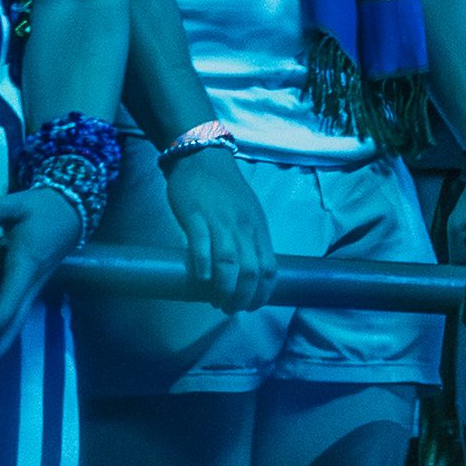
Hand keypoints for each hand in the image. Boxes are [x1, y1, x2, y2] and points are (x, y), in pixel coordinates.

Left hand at [0, 183, 91, 353]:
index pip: (8, 302)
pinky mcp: (30, 290)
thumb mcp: (20, 201)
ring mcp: (33, 290)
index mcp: (25, 266)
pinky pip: (14, 320)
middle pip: (10, 325)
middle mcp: (31, 284)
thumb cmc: (42, 207)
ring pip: (13, 327)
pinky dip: (0, 338)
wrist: (71, 211)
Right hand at [159, 144, 277, 306]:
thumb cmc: (225, 189)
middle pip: (251, 270)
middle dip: (243, 297)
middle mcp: (242, 227)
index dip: (263, 293)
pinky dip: (203, 266)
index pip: (270, 268)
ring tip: (216, 302)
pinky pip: (201, 245)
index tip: (252, 306)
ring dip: (224, 288)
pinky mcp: (195, 216)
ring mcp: (219, 221)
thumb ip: (249, 239)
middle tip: (231, 309)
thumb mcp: (247, 213)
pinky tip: (201, 280)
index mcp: (258, 228)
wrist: (202, 156)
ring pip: (229, 262)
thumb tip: (249, 273)